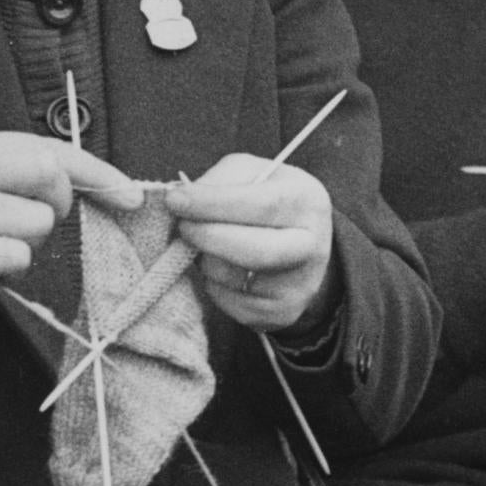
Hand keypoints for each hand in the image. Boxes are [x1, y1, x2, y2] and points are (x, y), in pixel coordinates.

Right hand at [0, 130, 140, 334]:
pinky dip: (6, 271)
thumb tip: (85, 182)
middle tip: (29, 227)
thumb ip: (12, 174)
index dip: (96, 172)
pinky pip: (15, 258)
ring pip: (37, 224)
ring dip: (25, 247)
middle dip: (56, 208)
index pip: (47, 148)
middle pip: (50, 177)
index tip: (128, 193)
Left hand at [167, 154, 334, 329]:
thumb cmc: (264, 200)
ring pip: (234, 278)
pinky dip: (212, 282)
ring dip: (204, 259)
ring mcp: (299, 285)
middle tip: (181, 227)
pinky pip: (229, 301)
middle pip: (255, 251)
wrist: (299, 244)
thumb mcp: (249, 173)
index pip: (260, 205)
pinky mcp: (280, 313)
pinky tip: (217, 265)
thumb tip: (181, 201)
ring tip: (202, 243)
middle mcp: (311, 246)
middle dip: (206, 237)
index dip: (211, 204)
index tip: (174, 201)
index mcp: (306, 200)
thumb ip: (218, 181)